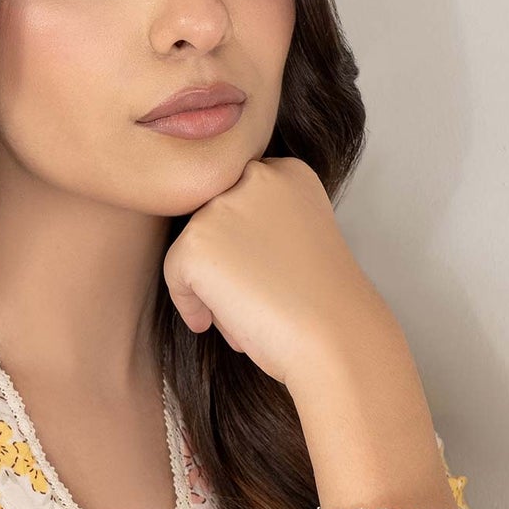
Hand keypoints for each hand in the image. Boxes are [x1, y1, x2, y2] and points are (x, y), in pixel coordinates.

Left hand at [162, 156, 394, 384]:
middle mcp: (255, 177)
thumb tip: (221, 241)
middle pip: (216, 221)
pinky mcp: (196, 242)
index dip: (247, 244)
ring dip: (214, 284)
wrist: (334, 336)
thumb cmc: (323, 304)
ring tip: (249, 313)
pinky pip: (175, 274)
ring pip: (196, 248)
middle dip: (229, 262)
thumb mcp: (301, 240)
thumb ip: (263, 224)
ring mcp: (222, 207)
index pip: (241, 200)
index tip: (267, 275)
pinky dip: (189, 304)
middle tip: (259, 298)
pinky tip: (213, 324)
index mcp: (289, 172)